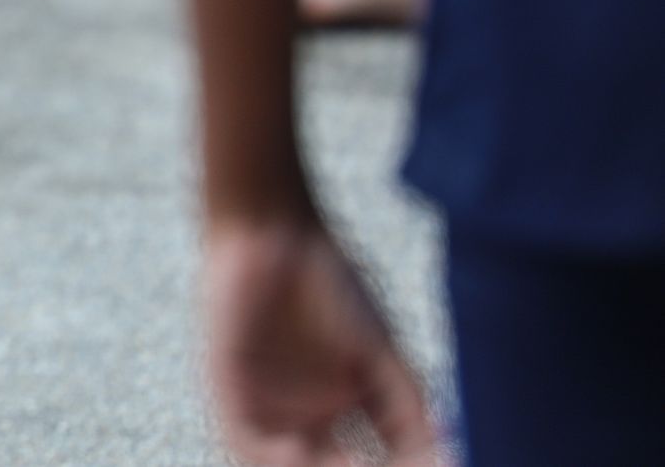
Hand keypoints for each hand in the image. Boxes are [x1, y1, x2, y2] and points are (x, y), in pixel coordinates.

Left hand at [203, 217, 440, 466]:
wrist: (276, 232)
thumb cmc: (332, 283)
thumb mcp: (383, 354)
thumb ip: (411, 411)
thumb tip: (450, 459)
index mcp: (336, 412)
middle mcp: (299, 417)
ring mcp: (262, 406)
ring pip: (282, 465)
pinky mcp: (226, 389)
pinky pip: (243, 439)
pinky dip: (270, 457)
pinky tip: (297, 453)